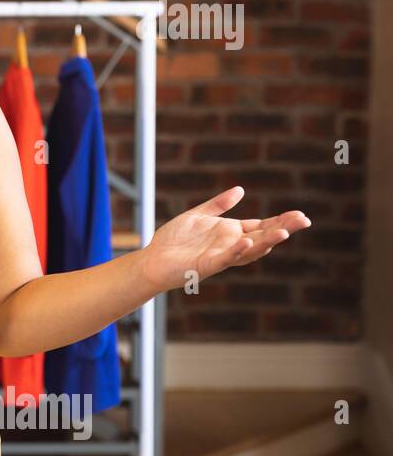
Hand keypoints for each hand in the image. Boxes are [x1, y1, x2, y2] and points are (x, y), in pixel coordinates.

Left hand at [139, 185, 310, 292]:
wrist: (152, 259)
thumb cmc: (174, 240)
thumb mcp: (198, 215)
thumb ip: (219, 205)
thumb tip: (241, 190)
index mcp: (230, 233)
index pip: (261, 226)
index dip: (280, 221)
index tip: (300, 214)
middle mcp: (230, 245)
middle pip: (262, 238)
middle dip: (283, 229)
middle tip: (303, 221)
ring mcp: (221, 256)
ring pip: (249, 251)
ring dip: (266, 242)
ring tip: (284, 233)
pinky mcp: (207, 265)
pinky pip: (225, 258)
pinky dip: (237, 251)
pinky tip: (247, 241)